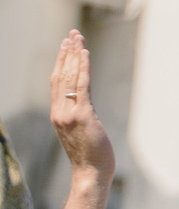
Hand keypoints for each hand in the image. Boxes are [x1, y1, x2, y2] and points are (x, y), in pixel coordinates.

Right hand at [49, 31, 111, 176]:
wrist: (91, 173)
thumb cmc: (90, 156)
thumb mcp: (81, 132)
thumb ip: (79, 116)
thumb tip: (85, 106)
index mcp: (58, 114)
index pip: (56, 82)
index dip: (60, 62)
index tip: (65, 47)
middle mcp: (60, 111)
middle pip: (61, 75)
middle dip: (67, 53)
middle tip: (72, 35)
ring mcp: (69, 112)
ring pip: (70, 77)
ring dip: (75, 55)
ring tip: (78, 38)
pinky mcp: (83, 115)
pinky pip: (82, 86)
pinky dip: (83, 68)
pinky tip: (85, 54)